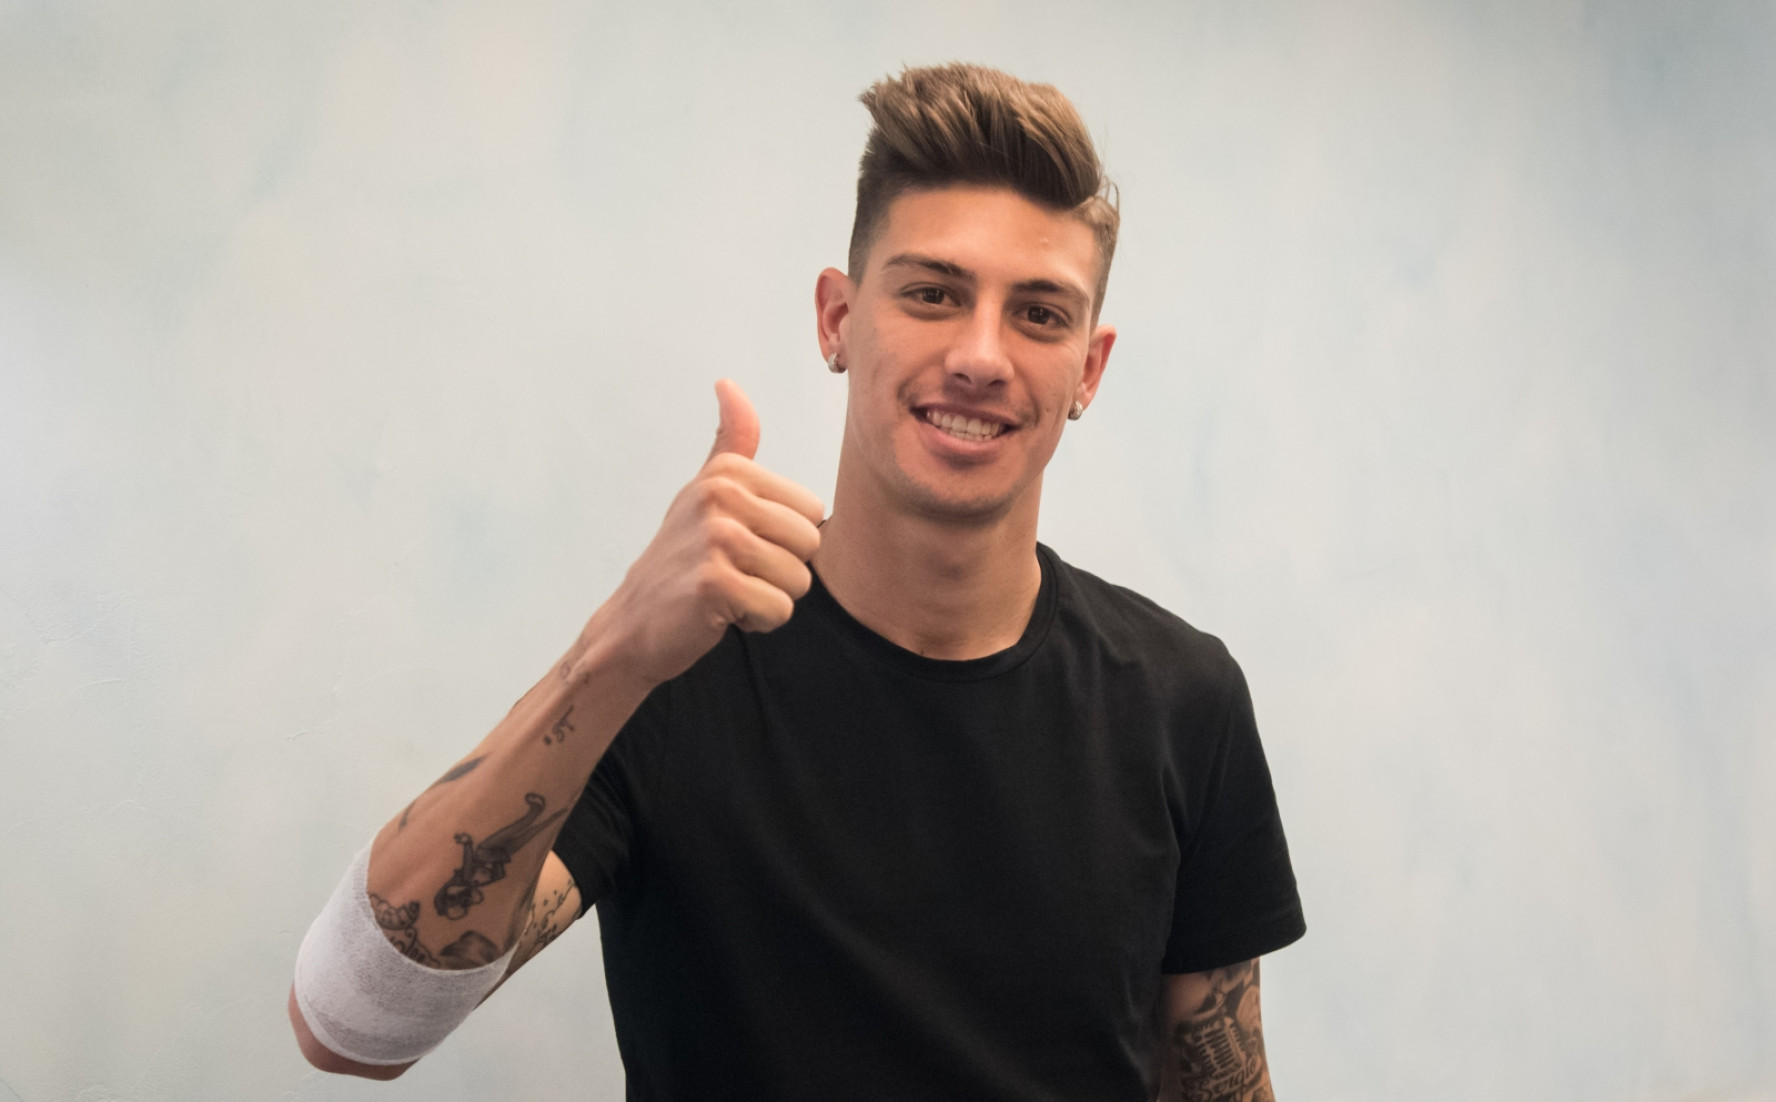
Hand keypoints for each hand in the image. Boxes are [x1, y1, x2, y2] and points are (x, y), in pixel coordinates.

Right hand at [594, 379, 824, 687]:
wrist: (634, 622)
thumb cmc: (680, 559)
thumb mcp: (704, 490)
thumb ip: (731, 442)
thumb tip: (728, 384)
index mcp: (728, 472)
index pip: (812, 511)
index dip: (785, 540)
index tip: (741, 547)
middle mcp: (720, 496)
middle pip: (810, 544)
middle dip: (782, 571)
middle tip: (735, 573)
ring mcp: (716, 538)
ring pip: (798, 580)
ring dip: (769, 598)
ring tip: (729, 591)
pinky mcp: (714, 583)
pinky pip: (779, 609)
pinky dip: (758, 621)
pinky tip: (722, 612)